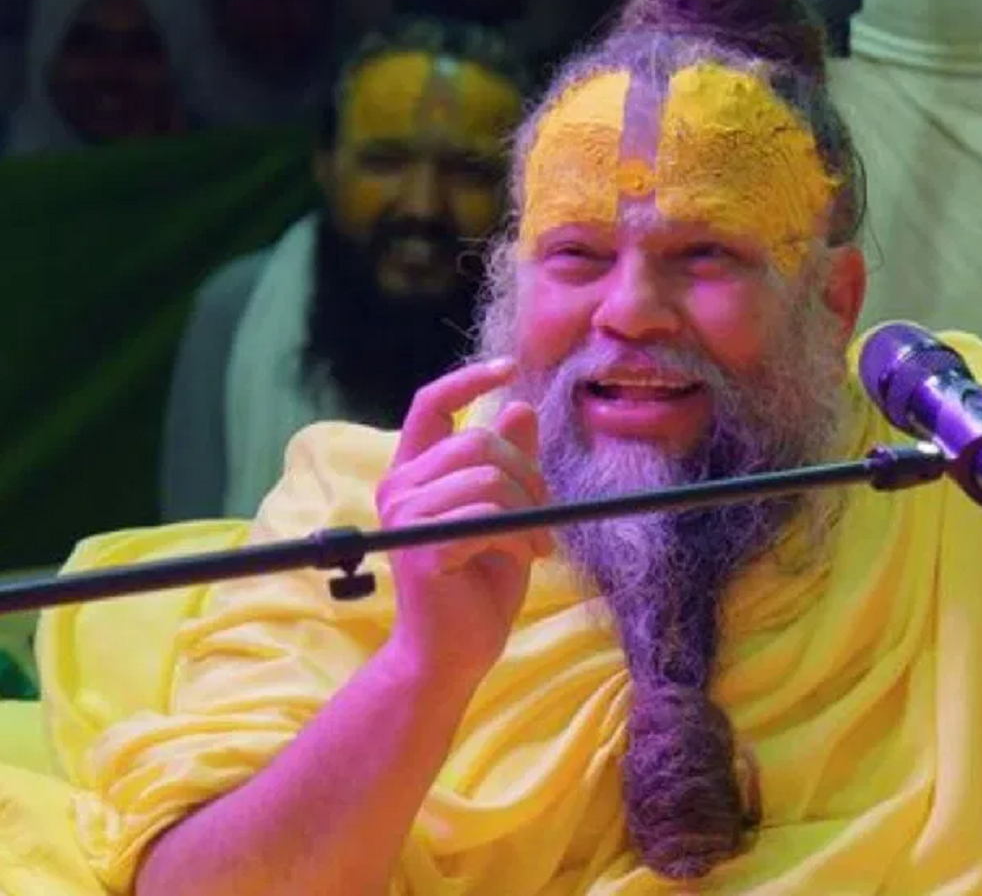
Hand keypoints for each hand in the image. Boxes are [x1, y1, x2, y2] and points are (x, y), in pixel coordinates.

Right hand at [376, 358, 552, 685]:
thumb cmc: (480, 585)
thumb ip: (509, 463)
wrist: (457, 652)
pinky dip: (521, 535)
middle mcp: (399, 488)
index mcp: (414, 473)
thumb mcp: (506, 513)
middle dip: (528, 474)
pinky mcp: (423, 549)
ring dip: (529, 509)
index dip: (469, 380)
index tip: (509, 367)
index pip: (430, 403)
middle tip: (545, 515)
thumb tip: (520, 407)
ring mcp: (406, 519)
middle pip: (478, 442)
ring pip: (488, 477)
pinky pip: (489, 517)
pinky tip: (526, 557)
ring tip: (537, 543)